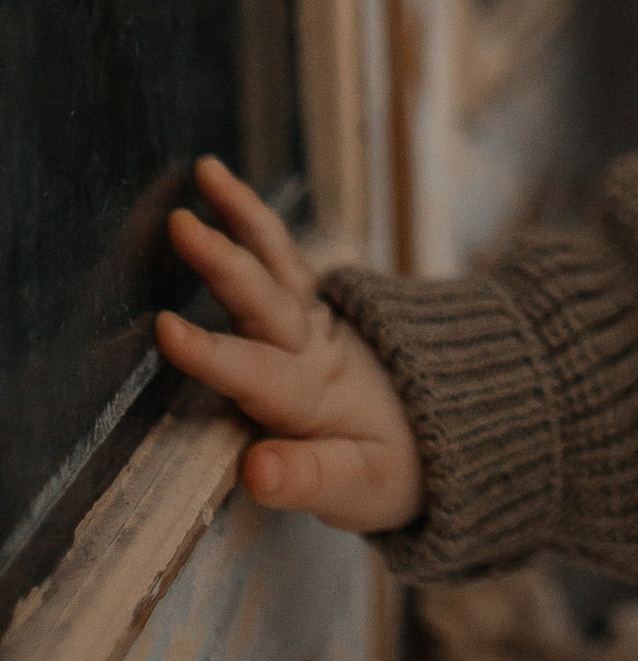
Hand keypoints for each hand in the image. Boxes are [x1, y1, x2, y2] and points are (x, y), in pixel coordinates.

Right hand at [158, 159, 424, 532]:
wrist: (447, 435)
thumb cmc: (387, 472)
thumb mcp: (358, 490)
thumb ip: (306, 479)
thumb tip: (254, 469)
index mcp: (314, 397)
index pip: (259, 373)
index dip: (214, 355)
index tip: (168, 329)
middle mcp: (315, 349)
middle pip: (267, 302)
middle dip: (225, 263)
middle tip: (181, 222)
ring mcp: (317, 324)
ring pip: (278, 265)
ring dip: (244, 218)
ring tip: (207, 170)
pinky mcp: (315, 312)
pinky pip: (283, 261)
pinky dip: (256, 225)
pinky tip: (222, 190)